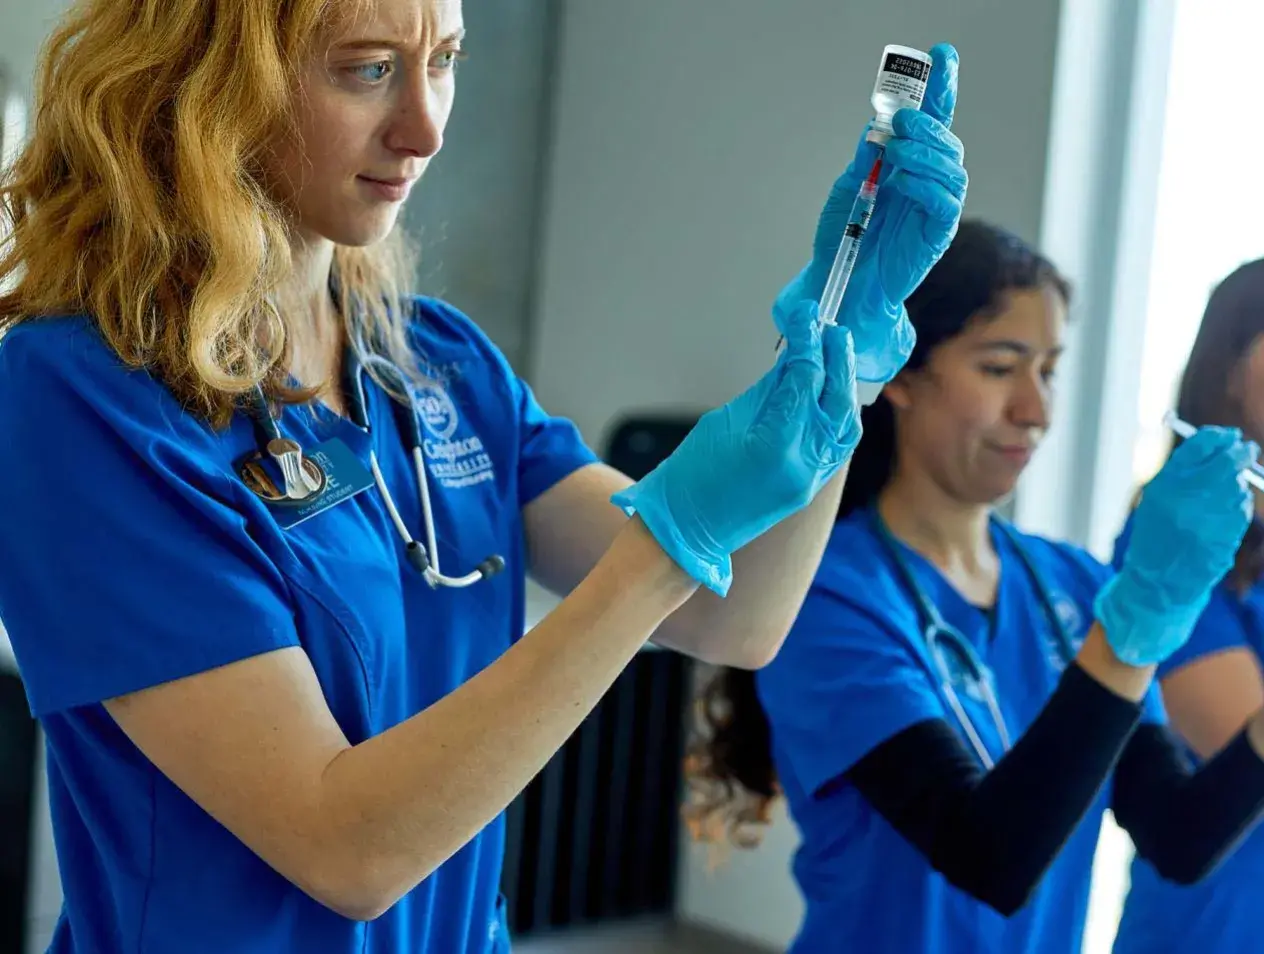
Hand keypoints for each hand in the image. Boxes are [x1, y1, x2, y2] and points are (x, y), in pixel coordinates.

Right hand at [612, 299, 860, 594]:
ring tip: (835, 358)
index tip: (807, 315)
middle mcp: (802, 463)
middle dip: (837, 360)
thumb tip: (792, 359)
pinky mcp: (809, 489)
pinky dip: (836, 417)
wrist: (685, 531)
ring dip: (843, 389)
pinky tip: (828, 396)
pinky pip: (836, 447)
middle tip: (831, 330)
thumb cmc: (691, 474)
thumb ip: (767, 391)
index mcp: (775, 442)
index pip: (804, 378)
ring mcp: (810, 481)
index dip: (808, 341)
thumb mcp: (726, 419)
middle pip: (834, 400)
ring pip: (844, 426)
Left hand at [774, 42, 966, 383]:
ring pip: (952, 168)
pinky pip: (946, 203)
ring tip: (897, 149)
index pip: (931, 120)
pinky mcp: (937, 234)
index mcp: (909, 164)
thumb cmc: (843, 236)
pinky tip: (903, 181)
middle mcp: (928, 181)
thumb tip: (877, 127)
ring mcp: (936, 207)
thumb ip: (865, 159)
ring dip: (926, 152)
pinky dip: (927, 185)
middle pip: (947, 140)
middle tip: (900, 119)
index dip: (940, 87)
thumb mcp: (848, 188)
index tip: (941, 55)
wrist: (840, 281)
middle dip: (929, 122)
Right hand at [1094, 426, 1256, 666]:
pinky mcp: (1229, 533)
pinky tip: (1218, 520)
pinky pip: (1241, 510)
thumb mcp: (1157, 499)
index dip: (1219, 436)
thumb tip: (1219, 444)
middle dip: (1241, 452)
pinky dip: (1235, 508)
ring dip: (1236, 484)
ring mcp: (1214, 516)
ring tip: (1216, 500)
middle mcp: (1192, 496)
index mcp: (1169, 483)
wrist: (1157, 583)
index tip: (1228, 436)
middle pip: (1231, 459)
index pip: (1203, 444)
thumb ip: (1183, 472)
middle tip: (1244, 450)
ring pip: (1239, 485)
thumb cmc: (1155, 538)